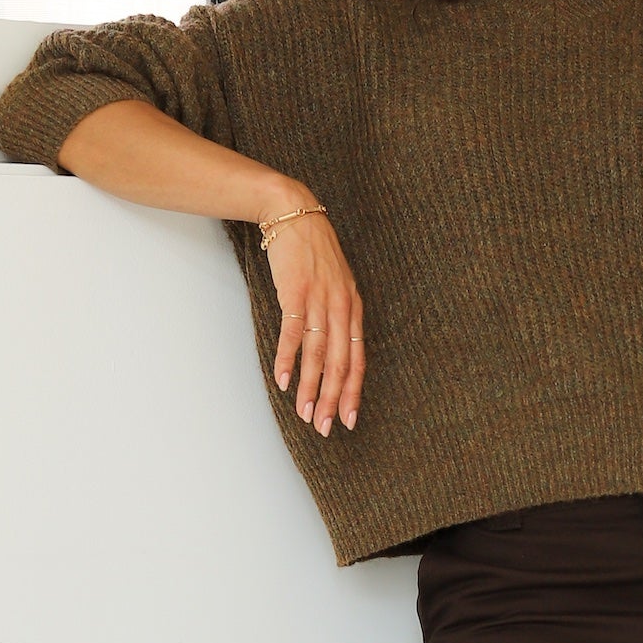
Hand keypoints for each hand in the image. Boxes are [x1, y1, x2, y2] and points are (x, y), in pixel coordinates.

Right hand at [266, 206, 365, 434]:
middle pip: (340, 363)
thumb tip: (332, 351)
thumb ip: (337, 316)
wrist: (294, 214)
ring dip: (310, 387)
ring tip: (305, 414)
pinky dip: (289, 360)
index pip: (358, 359)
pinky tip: (284, 381)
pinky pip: (294, 333)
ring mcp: (320, 300)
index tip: (349, 419)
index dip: (354, 392)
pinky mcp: (296, 293)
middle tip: (326, 428)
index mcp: (353, 308)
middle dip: (333, 399)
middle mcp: (342, 307)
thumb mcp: (336, 284)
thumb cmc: (313, 253)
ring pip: (318, 354)